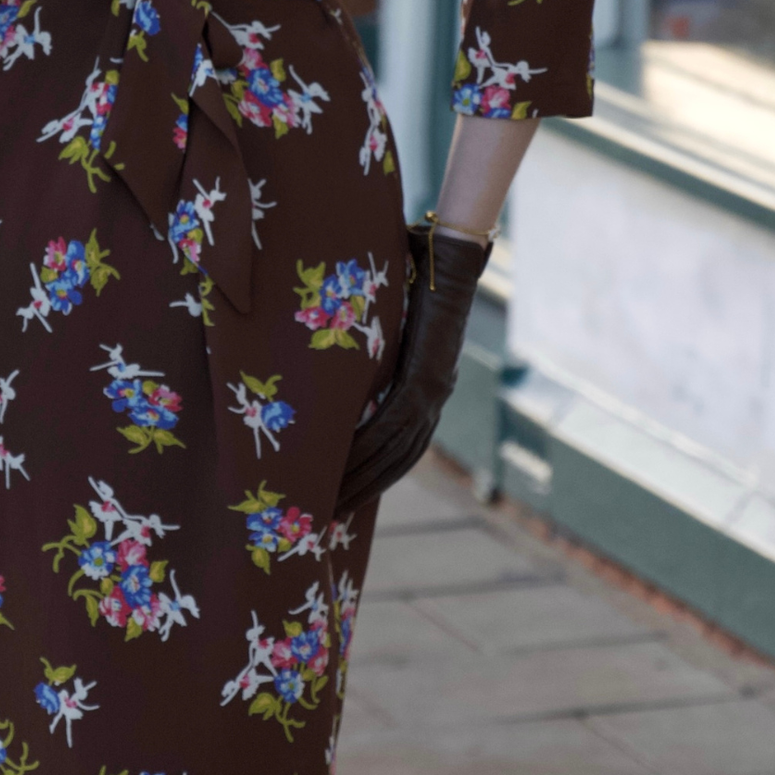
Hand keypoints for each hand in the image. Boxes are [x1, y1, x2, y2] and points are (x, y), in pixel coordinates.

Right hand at [333, 226, 489, 519]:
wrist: (448, 257)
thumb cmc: (421, 277)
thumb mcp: (392, 319)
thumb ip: (373, 340)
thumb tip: (337, 339)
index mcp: (431, 389)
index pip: (404, 449)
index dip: (377, 477)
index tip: (348, 499)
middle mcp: (435, 399)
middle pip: (398, 462)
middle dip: (363, 491)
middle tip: (327, 517)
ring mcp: (433, 393)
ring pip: (394, 453)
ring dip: (359, 479)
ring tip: (325, 500)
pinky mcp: (423, 380)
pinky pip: (390, 427)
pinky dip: (364, 449)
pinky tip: (336, 464)